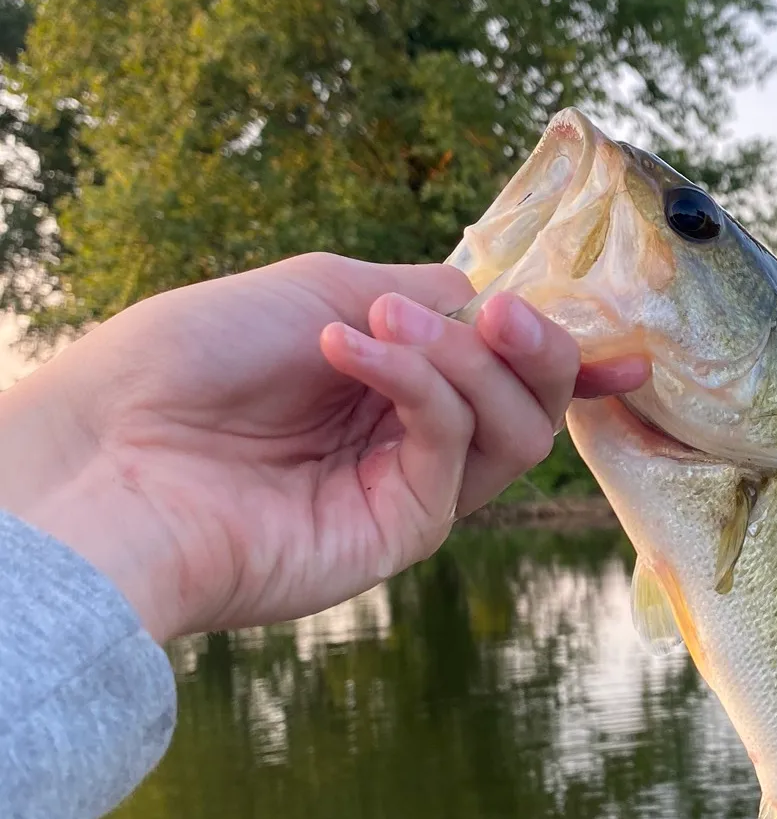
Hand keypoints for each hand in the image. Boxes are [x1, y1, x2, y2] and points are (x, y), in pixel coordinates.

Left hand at [0, 253, 646, 640]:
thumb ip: (428, 296)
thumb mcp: (325, 286)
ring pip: (514, 433)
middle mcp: (409, 438)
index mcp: (395, 381)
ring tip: (383, 325)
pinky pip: (452, 450)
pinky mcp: (396, 533)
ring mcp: (407, 489)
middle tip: (503, 315)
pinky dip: (421, 385)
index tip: (628, 351)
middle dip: (539, 349)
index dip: (569, 360)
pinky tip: (355, 350)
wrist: (107, 446)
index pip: (504, 372)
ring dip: (466, 361)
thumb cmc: (193, 354)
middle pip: (531, 405)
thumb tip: (500, 306)